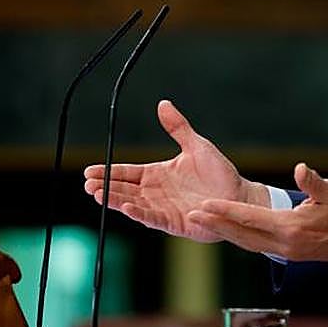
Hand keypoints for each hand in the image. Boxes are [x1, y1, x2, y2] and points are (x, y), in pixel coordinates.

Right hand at [83, 100, 268, 242]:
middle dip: (105, 188)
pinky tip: (126, 208)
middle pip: (125, 189)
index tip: (89, 170)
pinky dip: (139, 213)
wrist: (239, 195)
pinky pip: (152, 218)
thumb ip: (178, 127)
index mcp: (158, 174)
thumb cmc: (219, 172)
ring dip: (116, 200)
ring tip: (98, 195)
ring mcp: (163, 208)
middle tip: (88, 185)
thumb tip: (163, 103)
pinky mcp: (174, 223)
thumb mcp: (196, 145)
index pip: (128, 172)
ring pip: (133, 204)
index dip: (109, 172)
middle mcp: (157, 192)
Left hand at [188, 162, 327, 260]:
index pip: (251, 218)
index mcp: (292, 228)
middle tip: (191, 215)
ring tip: (203, 221)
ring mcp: (286, 252)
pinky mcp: (288, 253)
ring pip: (247, 242)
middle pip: (242, 234)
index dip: (226, 210)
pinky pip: (256, 245)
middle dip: (216, 224)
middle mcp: (284, 244)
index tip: (204, 204)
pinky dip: (240, 237)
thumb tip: (301, 169)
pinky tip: (229, 230)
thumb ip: (315, 182)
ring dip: (225, 232)